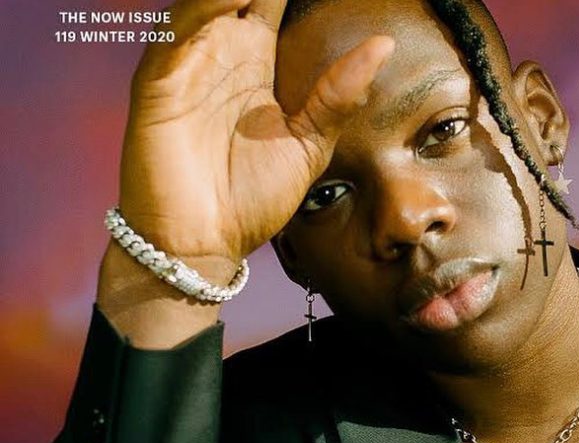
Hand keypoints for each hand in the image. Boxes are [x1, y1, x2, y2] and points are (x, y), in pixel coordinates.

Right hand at [118, 0, 393, 262]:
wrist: (206, 244)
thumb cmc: (252, 196)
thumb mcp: (308, 142)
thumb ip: (338, 93)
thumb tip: (382, 44)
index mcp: (253, 59)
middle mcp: (218, 51)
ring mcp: (186, 64)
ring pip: (204, 1)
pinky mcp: (158, 86)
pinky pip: (175, 36)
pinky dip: (199, 10)